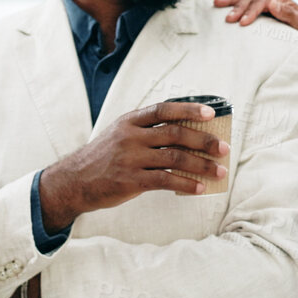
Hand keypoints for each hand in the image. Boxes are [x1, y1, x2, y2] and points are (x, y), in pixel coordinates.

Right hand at [39, 103, 228, 227]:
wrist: (73, 181)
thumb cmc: (102, 159)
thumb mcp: (119, 136)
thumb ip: (146, 133)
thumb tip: (186, 137)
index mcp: (129, 122)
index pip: (163, 109)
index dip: (189, 109)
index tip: (211, 113)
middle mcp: (130, 137)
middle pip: (175, 133)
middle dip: (204, 140)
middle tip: (224, 148)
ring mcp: (129, 158)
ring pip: (174, 157)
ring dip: (201, 165)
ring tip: (219, 171)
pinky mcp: (130, 180)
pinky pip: (165, 180)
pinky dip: (186, 183)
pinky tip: (199, 188)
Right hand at [213, 0, 297, 42]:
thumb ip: (290, 15)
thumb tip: (272, 3)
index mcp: (282, 1)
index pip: (263, 2)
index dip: (252, 11)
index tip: (243, 23)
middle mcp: (271, 0)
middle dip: (238, 7)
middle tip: (229, 19)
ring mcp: (263, 5)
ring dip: (230, 0)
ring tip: (216, 1)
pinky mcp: (257, 12)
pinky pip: (242, 4)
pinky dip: (230, 2)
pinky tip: (217, 0)